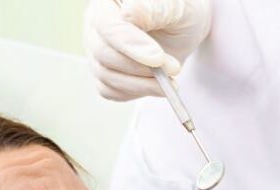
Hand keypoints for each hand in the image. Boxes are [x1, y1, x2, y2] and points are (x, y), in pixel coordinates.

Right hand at [84, 0, 211, 100]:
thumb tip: (130, 12)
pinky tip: (156, 84)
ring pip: (106, 75)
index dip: (129, 44)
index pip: (108, 25)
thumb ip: (154, 8)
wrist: (182, 30)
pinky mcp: (104, 73)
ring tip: (169, 80)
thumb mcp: (175, 7)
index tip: (157, 58)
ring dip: (141, 83)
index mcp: (108, 3)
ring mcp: (97, 51)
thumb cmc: (178, 12)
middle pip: (103, 53)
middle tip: (173, 68)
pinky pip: (111, 90)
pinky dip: (136, 91)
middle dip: (139, 67)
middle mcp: (96, 26)